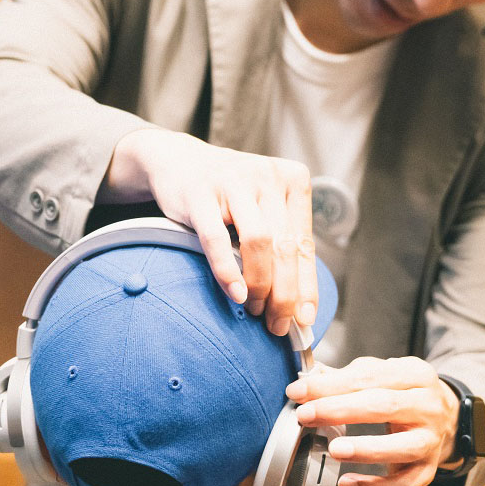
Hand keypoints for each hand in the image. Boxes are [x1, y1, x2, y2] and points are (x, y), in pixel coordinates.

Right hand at [103, 128, 316, 335]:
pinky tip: (235, 293)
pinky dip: (228, 270)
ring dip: (259, 284)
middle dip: (283, 294)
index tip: (304, 320)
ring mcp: (234, 182)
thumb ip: (280, 243)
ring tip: (253, 309)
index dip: (306, 286)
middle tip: (277, 325)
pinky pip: (217, 239)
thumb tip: (296, 302)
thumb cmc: (228, 195)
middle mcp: (268, 177)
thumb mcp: (262, 209)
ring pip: (259, 242)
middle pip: (284, 247)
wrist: (179, 160)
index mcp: (294, 181)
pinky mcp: (200, 193)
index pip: (304, 244)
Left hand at [286, 356, 460, 485]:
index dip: (331, 384)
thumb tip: (307, 380)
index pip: (369, 377)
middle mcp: (428, 406)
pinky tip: (348, 484)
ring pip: (402, 447)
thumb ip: (346, 377)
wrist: (448, 419)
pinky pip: (403, 485)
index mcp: (414, 375)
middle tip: (306, 416)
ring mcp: (431, 440)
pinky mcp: (428, 470)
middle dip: (341, 410)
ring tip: (334, 450)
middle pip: (385, 406)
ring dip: (366, 449)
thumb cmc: (403, 394)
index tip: (297, 392)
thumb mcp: (382, 374)